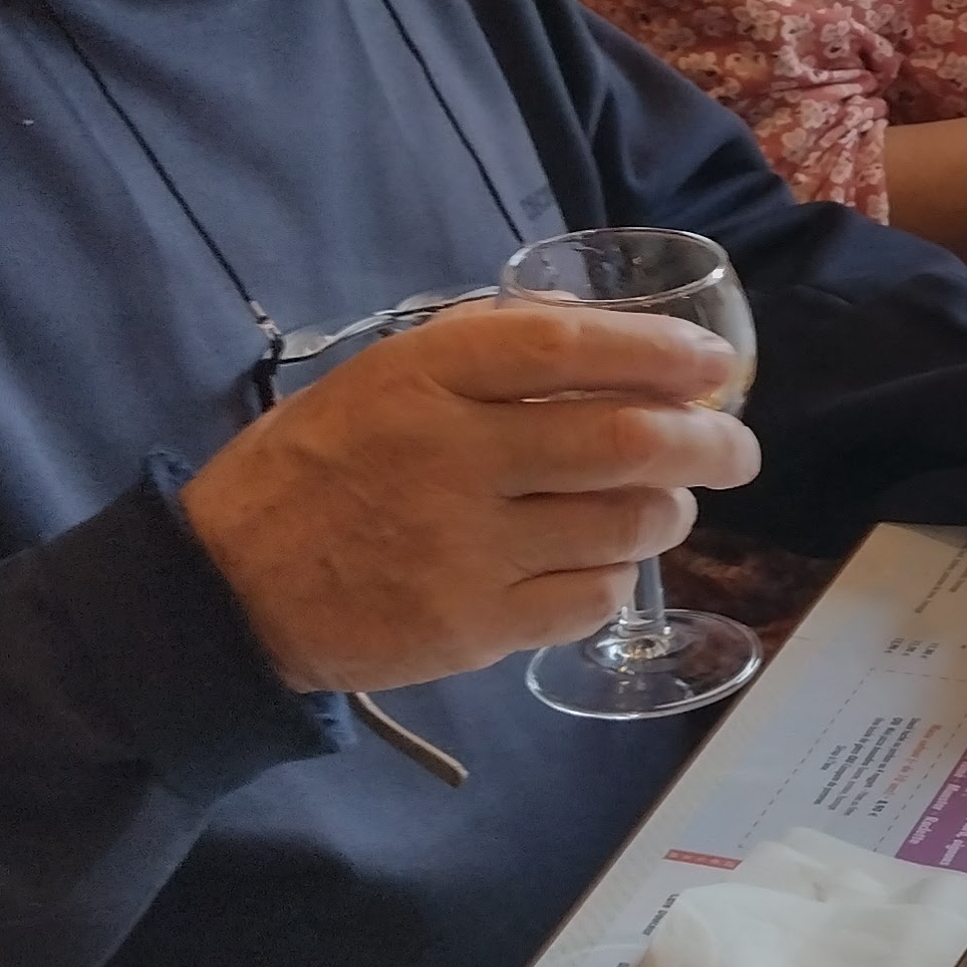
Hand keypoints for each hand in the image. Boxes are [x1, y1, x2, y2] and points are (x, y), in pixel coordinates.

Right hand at [179, 305, 759, 694]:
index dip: (662, 353)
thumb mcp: (379, 378)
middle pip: (626, 442)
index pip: (572, 347)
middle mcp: (454, 457)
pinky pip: (589, 599)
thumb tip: (607, 339)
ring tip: (669, 505)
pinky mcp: (472, 626)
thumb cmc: (314, 469)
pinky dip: (618, 579)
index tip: (713, 365)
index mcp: (426, 379)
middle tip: (739, 449)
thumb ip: (481, 355)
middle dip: (710, 443)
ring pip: (624, 525)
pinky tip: (604, 565)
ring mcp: (466, 548)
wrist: (227, 590)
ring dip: (670, 512)